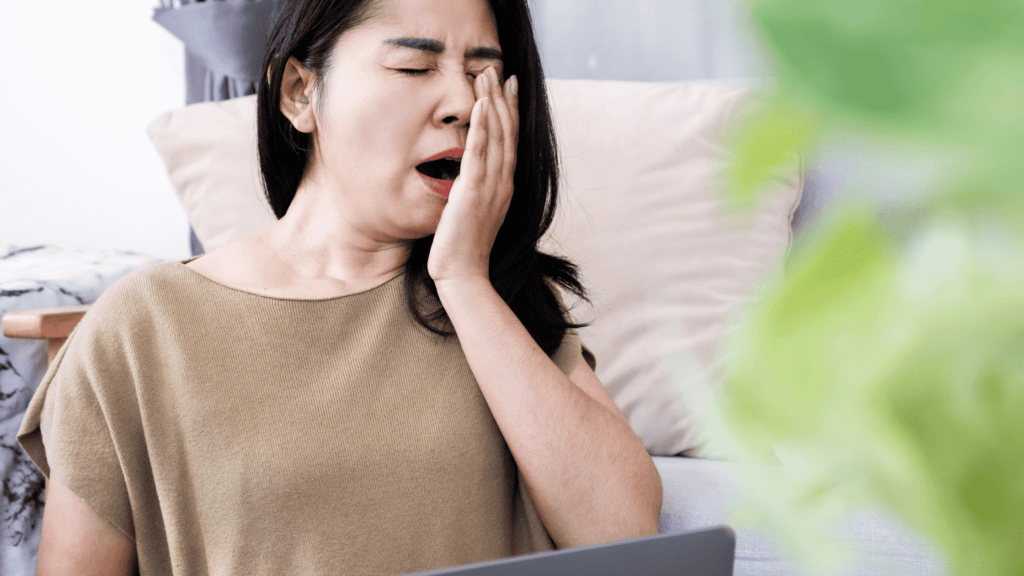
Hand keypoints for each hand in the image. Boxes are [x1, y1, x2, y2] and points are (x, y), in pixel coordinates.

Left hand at [427, 65, 518, 285]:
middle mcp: (503, 183)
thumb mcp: (473, 213)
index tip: (508, 86)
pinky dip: (482, 127)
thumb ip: (474, 190)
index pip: (510, 141)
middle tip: (496, 69)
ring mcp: (491, 187)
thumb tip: (467, 175)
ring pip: (496, 136)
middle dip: (502, 98)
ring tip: (487, 75)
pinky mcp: (473, 192)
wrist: (463, 275)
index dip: (510, 111)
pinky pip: (479, 153)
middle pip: (506, 131)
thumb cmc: (464, 249)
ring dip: (492, 102)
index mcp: (504, 187)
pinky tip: (481, 105)